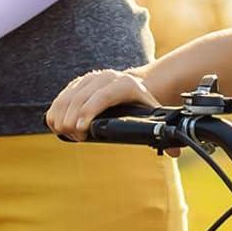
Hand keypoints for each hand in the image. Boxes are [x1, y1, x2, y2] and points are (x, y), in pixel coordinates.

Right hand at [46, 69, 160, 142]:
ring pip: (67, 97)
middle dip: (73, 120)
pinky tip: (56, 124)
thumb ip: (162, 133)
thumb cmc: (142, 103)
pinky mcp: (77, 83)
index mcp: (125, 84)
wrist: (135, 83)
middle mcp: (106, 77)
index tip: (81, 130)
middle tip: (75, 136)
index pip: (102, 96)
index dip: (89, 112)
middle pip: (80, 97)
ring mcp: (90, 78)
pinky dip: (56, 111)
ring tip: (66, 133)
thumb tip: (175, 153)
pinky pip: (61, 97)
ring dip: (62, 117)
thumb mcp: (152, 112)